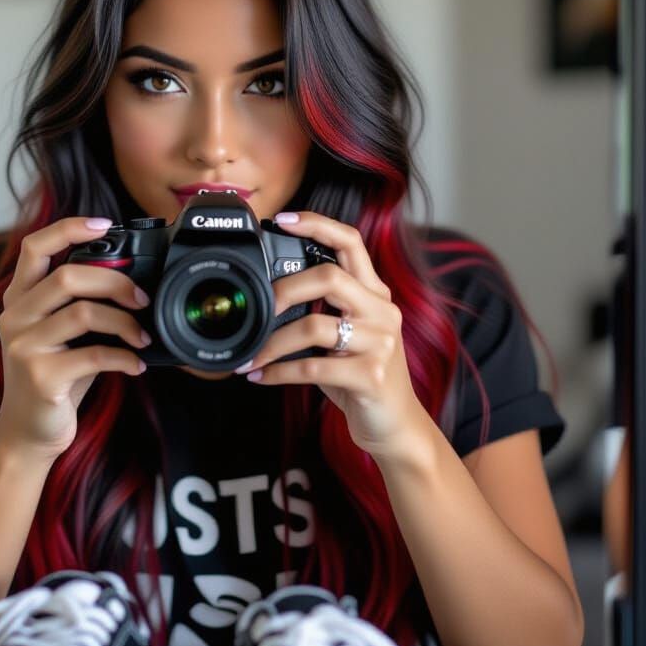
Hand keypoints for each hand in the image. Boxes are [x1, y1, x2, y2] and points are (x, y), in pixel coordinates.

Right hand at [0, 217, 150, 458]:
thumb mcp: (62, 335)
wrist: (28, 434)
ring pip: (84, 313)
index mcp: (19, 300)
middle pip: (68, 276)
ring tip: (143, 337)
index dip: (69, 228)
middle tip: (143, 299)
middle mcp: (15, 318)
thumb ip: (80, 304)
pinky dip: (124, 357)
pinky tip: (136, 364)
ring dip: (126, 323)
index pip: (35, 247)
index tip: (105, 224)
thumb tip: (132, 281)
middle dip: (116, 282)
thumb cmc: (54, 379)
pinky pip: (94, 355)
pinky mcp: (40, 376)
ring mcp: (23, 347)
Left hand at [237, 210, 428, 465]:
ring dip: (272, 343)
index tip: (282, 219)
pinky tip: (260, 377)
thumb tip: (270, 296)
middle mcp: (382, 312)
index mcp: (374, 294)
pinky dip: (279, 372)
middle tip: (257, 309)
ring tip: (250, 355)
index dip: (317, 225)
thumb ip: (322, 310)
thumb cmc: (361, 377)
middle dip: (284, 290)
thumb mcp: (347, 336)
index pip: (351, 243)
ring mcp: (380, 344)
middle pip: (330, 277)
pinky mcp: (371, 376)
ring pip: (315, 326)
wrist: (395, 426)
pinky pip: (313, 367)